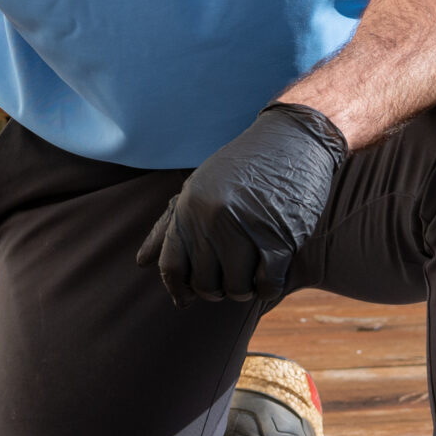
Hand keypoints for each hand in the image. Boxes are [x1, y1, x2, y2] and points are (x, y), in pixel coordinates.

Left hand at [135, 103, 347, 307]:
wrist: (294, 139)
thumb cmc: (243, 167)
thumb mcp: (200, 186)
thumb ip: (170, 225)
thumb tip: (141, 263)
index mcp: (188, 206)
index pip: (171, 267)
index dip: (179, 289)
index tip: (188, 297)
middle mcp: (212, 218)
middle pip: (206, 285)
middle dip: (218, 288)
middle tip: (231, 274)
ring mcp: (245, 228)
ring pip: (237, 289)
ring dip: (246, 288)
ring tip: (253, 268)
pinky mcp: (279, 238)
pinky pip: (267, 285)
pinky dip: (269, 285)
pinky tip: (272, 267)